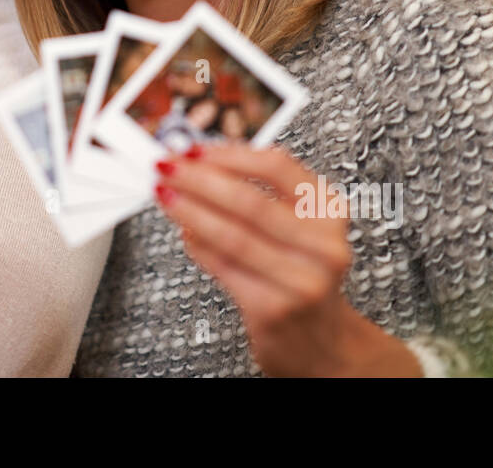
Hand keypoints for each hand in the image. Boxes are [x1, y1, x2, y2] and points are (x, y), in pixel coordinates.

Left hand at [154, 142, 420, 376]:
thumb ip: (258, 196)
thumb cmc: (302, 276)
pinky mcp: (274, 307)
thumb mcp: (297, 229)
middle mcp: (322, 243)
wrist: (323, 343)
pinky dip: (198, 245)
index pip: (277, 167)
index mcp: (328, 211)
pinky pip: (224, 266)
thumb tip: (198, 166)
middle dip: (198, 179)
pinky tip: (184, 232)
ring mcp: (302, 278)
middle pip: (249, 199)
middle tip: (166, 166)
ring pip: (233, 234)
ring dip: (189, 209)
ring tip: (165, 194)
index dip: (229, 153)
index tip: (193, 148)